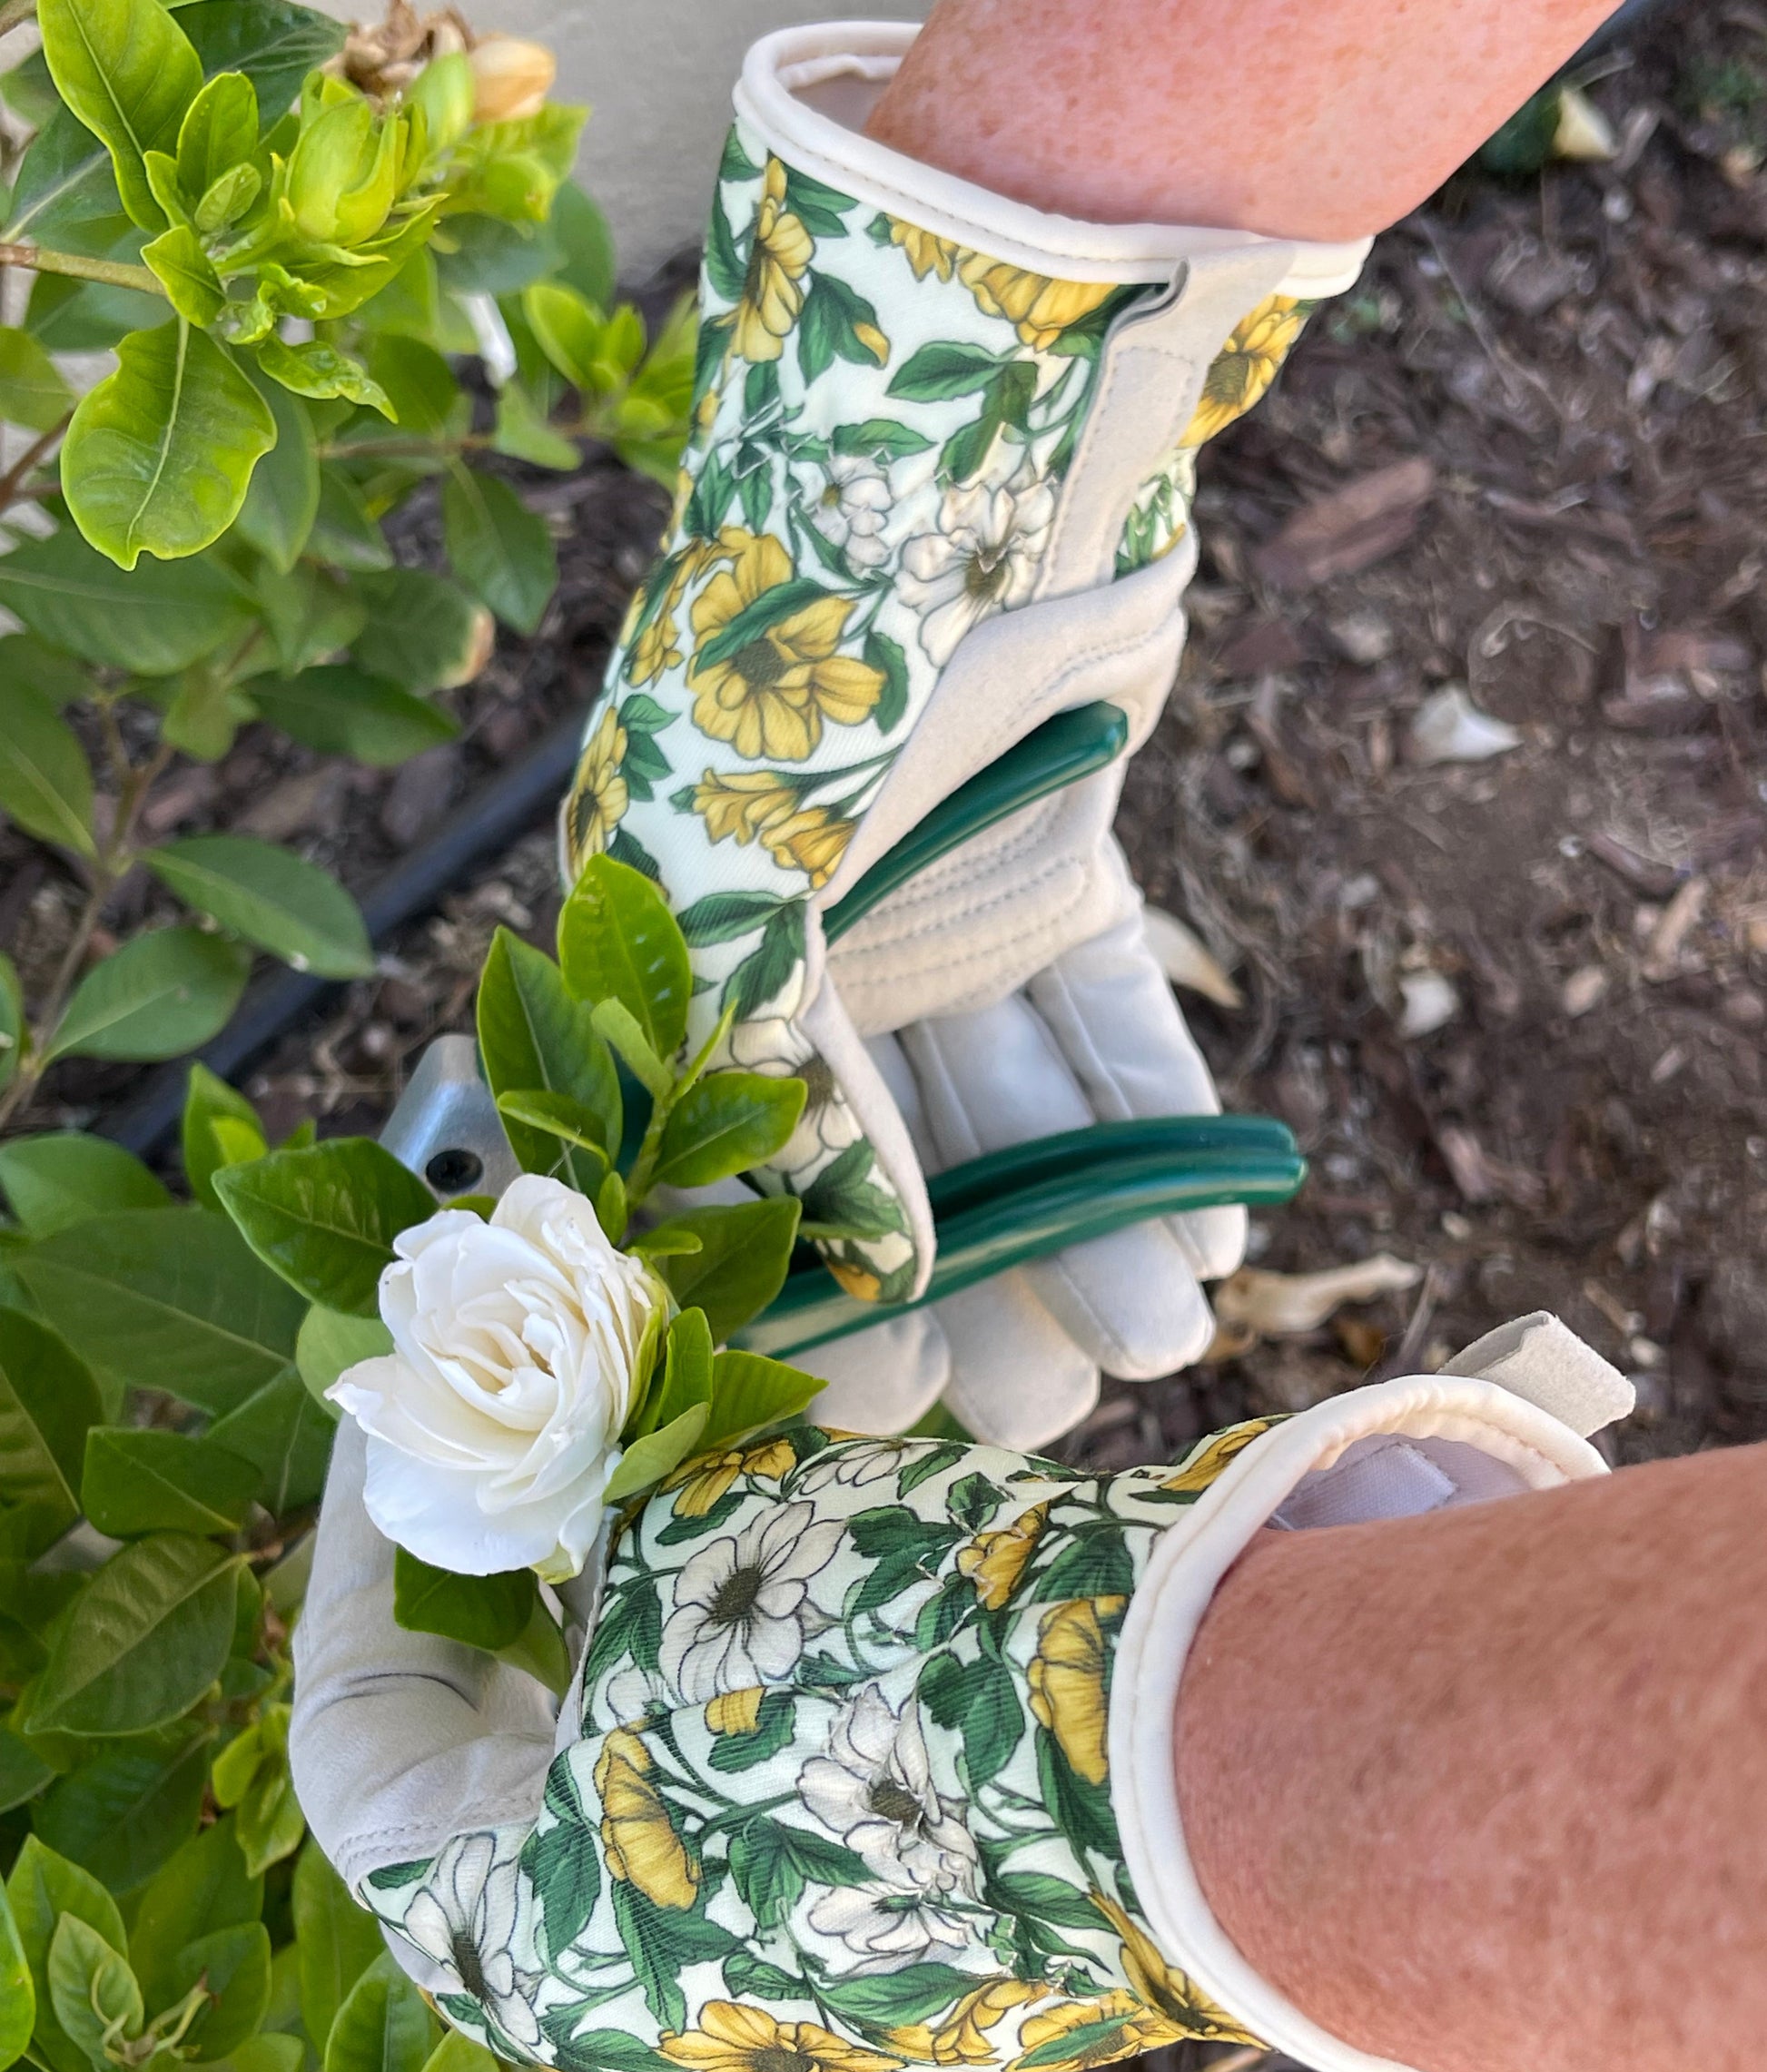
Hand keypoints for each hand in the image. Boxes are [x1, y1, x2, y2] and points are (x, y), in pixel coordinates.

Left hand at [292, 1315, 1625, 2071]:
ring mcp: (803, 2007)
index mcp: (525, 1946)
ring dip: (675, 1630)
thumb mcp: (686, 1548)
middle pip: (517, 1771)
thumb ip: (577, 1516)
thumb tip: (548, 1464)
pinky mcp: (931, 1969)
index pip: (356, 1747)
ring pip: (676, 1782)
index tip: (394, 1444)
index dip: (359, 1574)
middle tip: (545, 1460)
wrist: (1193, 1767)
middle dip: (530, 1596)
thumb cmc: (873, 1667)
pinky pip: (804, 1812)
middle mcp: (651, 2012)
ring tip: (710, 1487)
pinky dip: (791, 1691)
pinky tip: (843, 1578)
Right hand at [555, 21, 1363, 1320]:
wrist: (971, 431)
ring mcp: (934, 903)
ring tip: (1169, 1330)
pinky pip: (1105, 1012)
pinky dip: (1154, 1109)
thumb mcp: (745, 870)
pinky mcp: (1056, 864)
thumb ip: (771, 1068)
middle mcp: (802, 939)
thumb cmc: (817, 642)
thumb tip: (849, 1266)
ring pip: (1014, 1105)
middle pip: (891, 1160)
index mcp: (681, 943)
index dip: (813, 1301)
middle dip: (974, 1289)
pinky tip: (1213, 1214)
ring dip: (1087, 1220)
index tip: (889, 1419)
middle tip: (1056, 1406)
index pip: (740, 1163)